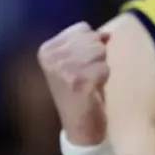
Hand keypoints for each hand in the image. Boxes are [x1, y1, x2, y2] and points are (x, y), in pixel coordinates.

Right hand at [37, 22, 110, 144]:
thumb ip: (89, 42)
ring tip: (90, 82)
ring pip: (100, 51)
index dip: (90, 45)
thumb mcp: (79, 60)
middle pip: (92, 38)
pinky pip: (104, 67)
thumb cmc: (81, 90)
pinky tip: (93, 90)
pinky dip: (105, 77)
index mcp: (47, 49)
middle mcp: (51, 58)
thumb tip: (107, 34)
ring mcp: (62, 70)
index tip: (82, 65)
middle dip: (98, 56)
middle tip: (88, 75)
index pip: (82, 28)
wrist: (80, 126)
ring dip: (101, 67)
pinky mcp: (78, 83)